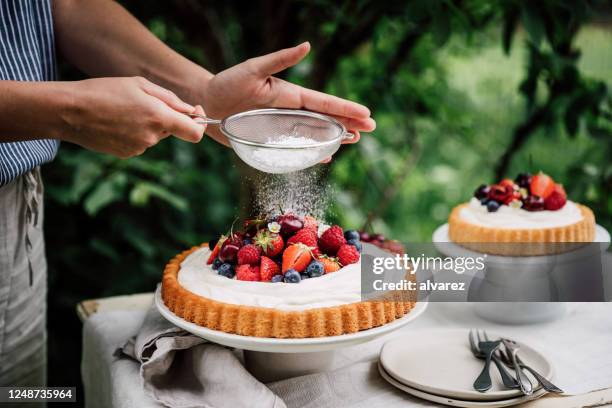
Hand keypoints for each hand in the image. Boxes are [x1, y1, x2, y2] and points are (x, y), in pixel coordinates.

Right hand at [63, 77, 205, 157]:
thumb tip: (192, 110)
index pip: (195, 133)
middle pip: (173, 130)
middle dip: (167, 118)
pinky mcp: (127, 154)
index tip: (196, 114)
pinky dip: (135, 132)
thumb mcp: (139, 84)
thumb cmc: (104, 91)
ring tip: (124, 110)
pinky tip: (116, 121)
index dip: (200, 124)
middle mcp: (152, 137)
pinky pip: (141, 142)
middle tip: (144, 102)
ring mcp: (139, 148)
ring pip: (155, 135)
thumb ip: (170, 99)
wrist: (69, 111)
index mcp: (159, 117)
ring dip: (148, 124)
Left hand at [199, 42, 374, 146]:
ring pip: (315, 133)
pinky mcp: (272, 140)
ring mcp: (282, 127)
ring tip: (354, 140)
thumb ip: (280, 59)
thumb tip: (307, 46)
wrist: (207, 102)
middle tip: (369, 129)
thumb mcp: (253, 69)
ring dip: (335, 137)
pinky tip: (325, 155)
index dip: (345, 109)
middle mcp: (290, 111)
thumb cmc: (227, 83)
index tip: (366, 114)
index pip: (323, 102)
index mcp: (290, 95)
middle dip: (348, 123)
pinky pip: (297, 148)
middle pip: (325, 119)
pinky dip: (312, 152)